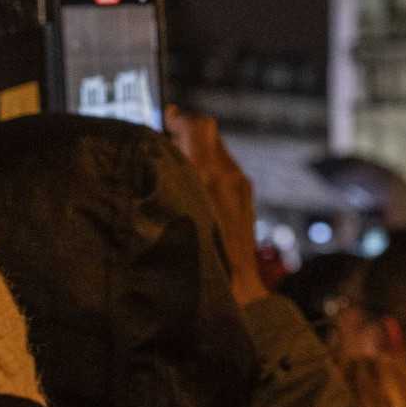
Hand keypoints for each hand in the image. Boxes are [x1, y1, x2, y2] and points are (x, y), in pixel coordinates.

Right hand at [166, 104, 264, 307]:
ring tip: (176, 163)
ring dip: (199, 150)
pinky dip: (209, 167)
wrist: (236, 287)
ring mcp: (242, 186)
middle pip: (210, 133)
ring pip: (218, 151)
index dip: (180, 119)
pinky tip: (193, 186)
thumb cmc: (197, 257)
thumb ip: (168, 176)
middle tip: (164, 139)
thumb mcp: (174, 212)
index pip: (199, 126)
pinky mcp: (247, 197)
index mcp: (209, 175)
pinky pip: (226, 169)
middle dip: (187, 132)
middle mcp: (230, 175)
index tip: (164, 119)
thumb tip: (158, 145)